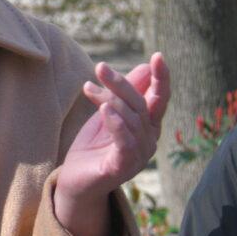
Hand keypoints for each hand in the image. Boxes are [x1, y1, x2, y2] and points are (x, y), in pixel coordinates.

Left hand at [57, 53, 170, 204]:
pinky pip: (125, 142)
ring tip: (90, 88)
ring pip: (131, 120)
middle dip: (121, 84)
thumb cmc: (93, 145)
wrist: (75, 179)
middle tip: (100, 67)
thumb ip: (124, 93)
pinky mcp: (122, 167)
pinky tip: (104, 110)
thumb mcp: (108, 112)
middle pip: (141, 105)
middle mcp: (149, 140)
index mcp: (148, 126)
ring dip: (110, 101)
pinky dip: (116, 124)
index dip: (161, 78)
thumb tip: (144, 67)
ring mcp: (138, 156)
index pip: (159, 98)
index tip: (157, 56)